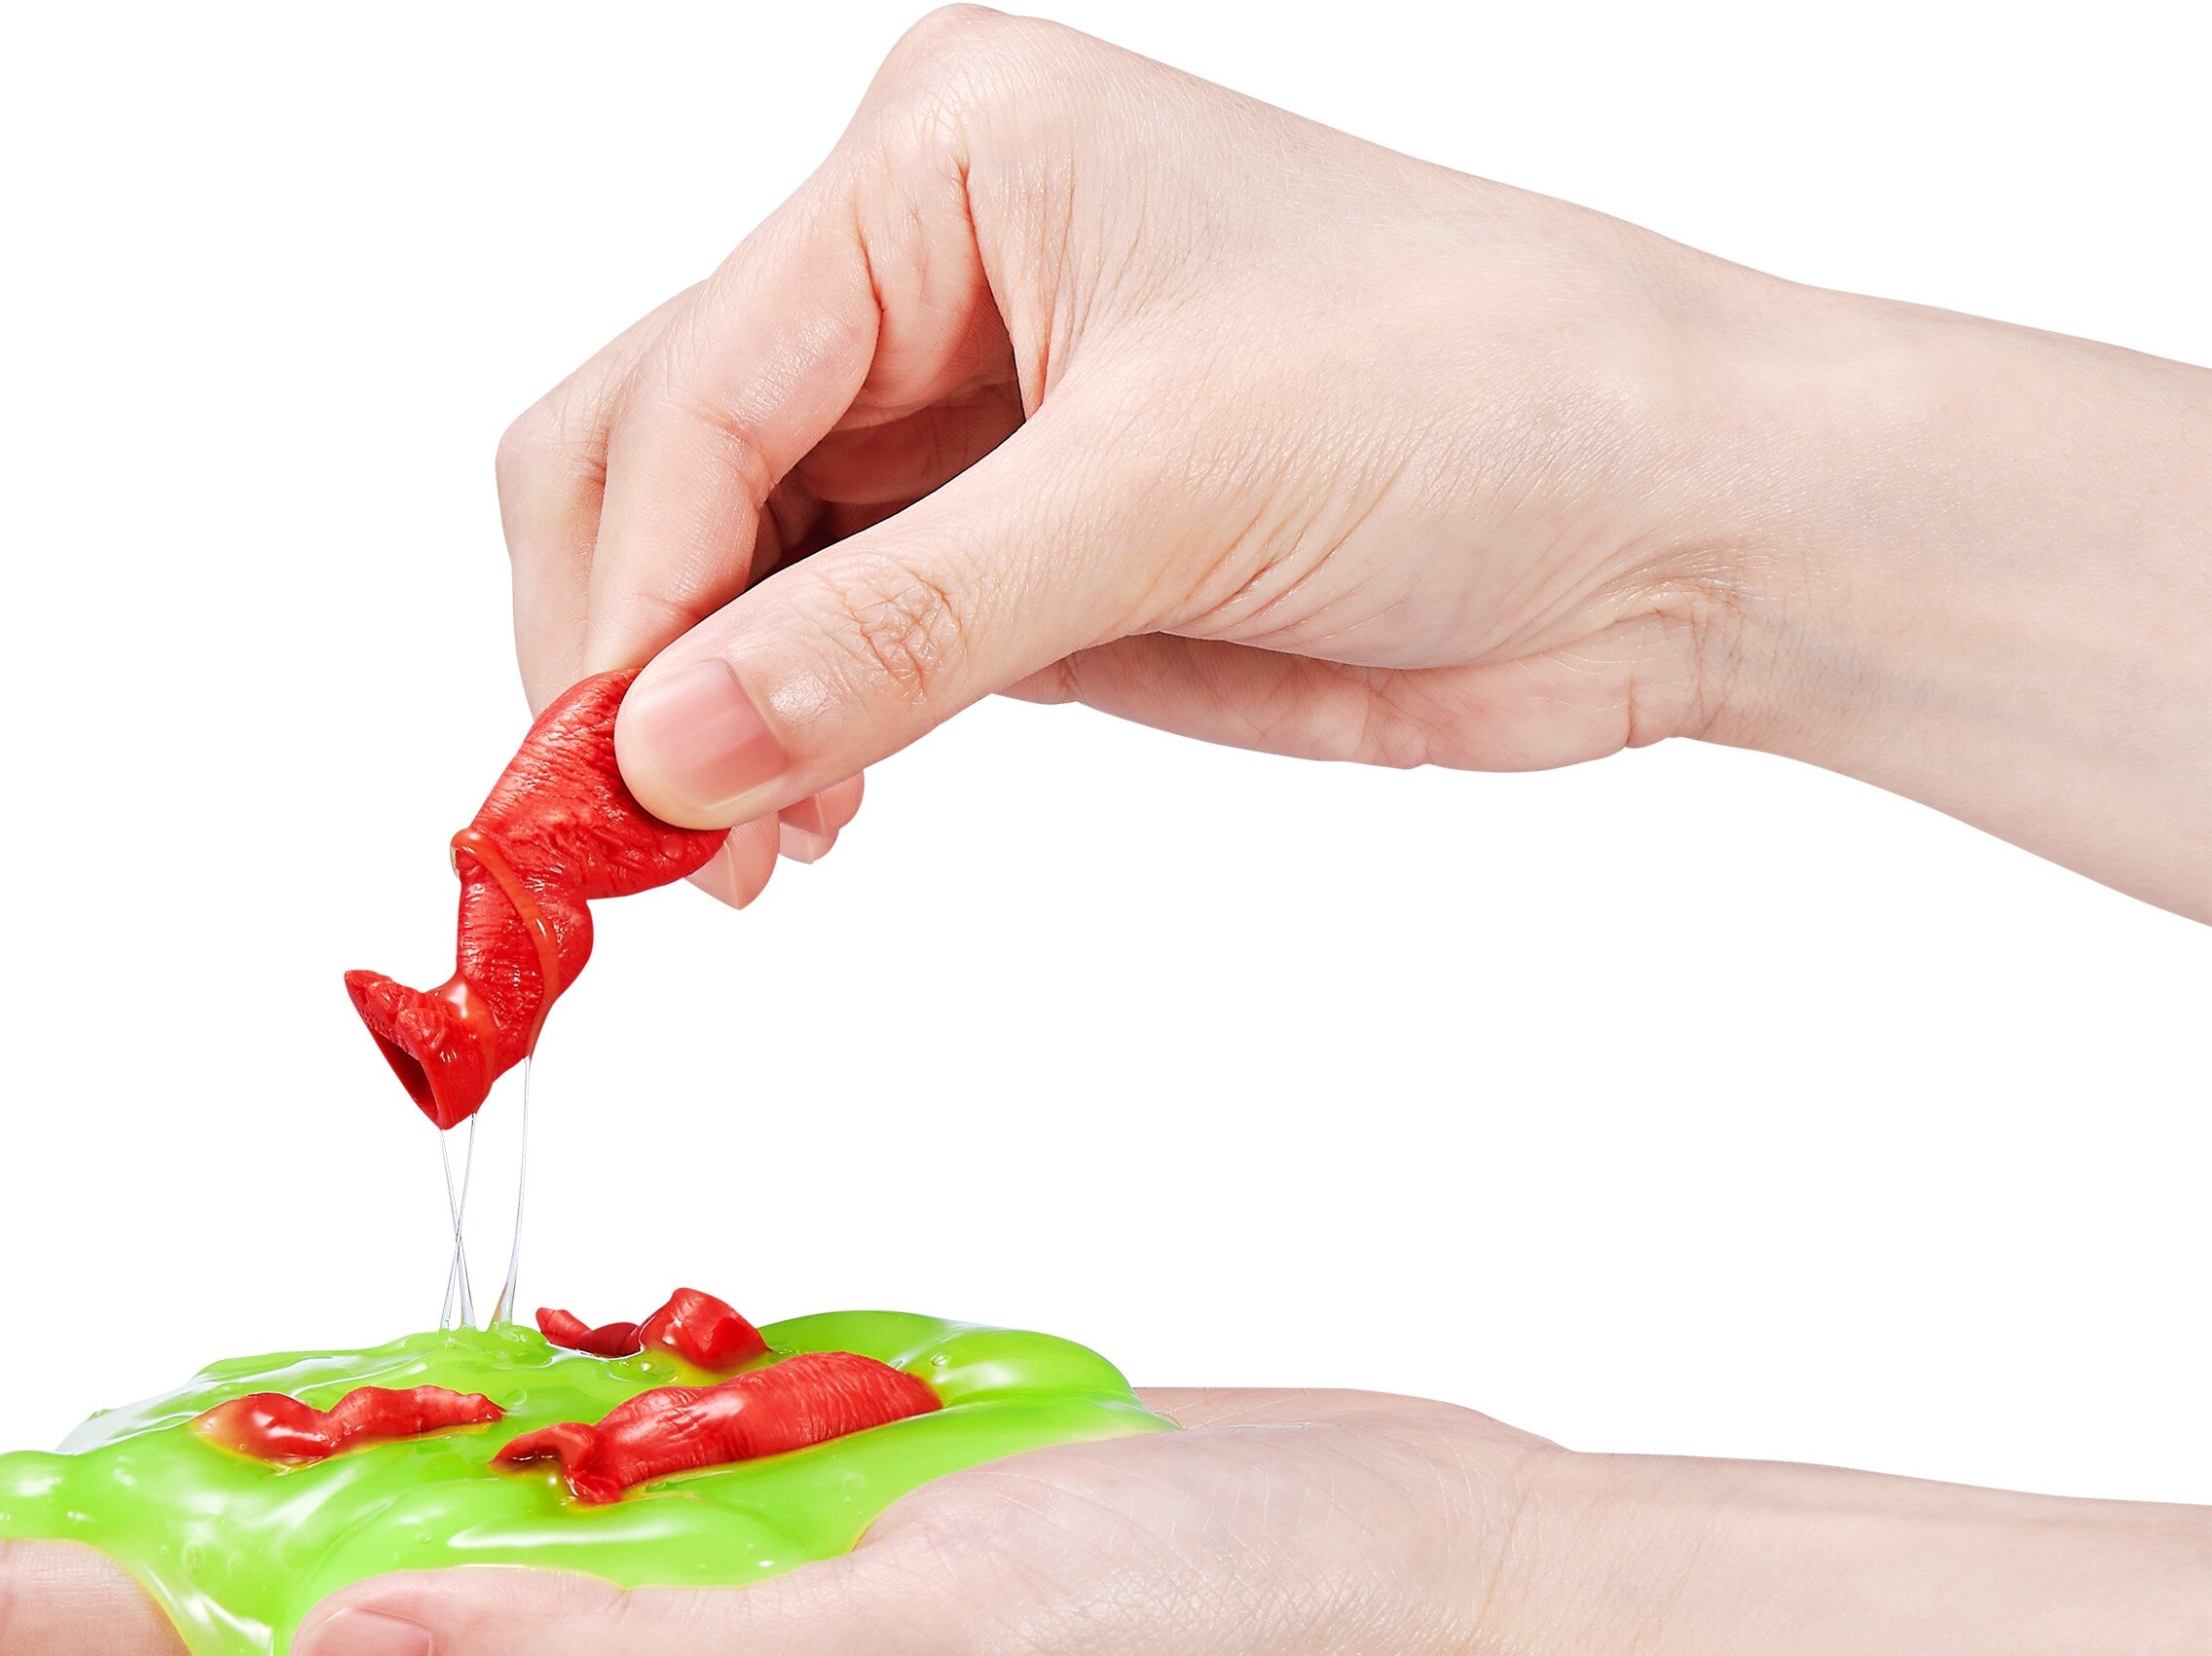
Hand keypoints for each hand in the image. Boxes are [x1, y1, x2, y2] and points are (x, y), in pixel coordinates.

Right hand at [504, 7, 2211, 916]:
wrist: (1676, 519)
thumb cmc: (1486, 398)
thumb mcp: (1168, 490)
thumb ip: (899, 624)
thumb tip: (664, 750)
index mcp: (945, 161)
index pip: (695, 386)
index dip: (627, 597)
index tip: (604, 784)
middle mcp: (925, 269)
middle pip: (656, 459)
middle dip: (624, 654)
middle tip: (627, 849)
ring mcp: (962, 418)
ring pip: (724, 569)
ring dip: (700, 720)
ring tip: (739, 868)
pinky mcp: (1010, 551)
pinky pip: (827, 644)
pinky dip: (792, 742)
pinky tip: (812, 826)